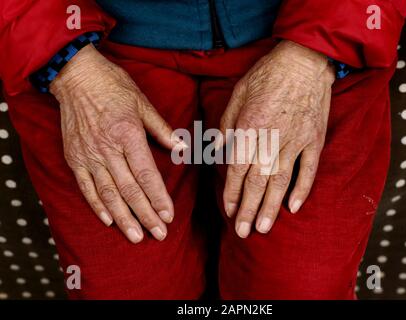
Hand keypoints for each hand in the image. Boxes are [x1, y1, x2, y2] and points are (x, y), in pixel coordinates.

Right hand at [50, 45, 181, 242]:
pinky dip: (97, 205)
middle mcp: (108, 149)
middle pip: (130, 190)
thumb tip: (181, 148)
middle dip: (146, 215)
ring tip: (136, 236)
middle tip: (159, 234)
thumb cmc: (113, 86)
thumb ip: (162, 129)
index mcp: (128, 134)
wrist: (76, 76)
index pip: (147, 174)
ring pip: (108, 194)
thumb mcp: (143, 103)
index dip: (159, 198)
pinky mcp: (74, 157)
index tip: (169, 216)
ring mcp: (89, 155)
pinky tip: (108, 220)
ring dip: (123, 218)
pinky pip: (86, 187)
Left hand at [220, 40, 334, 237]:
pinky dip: (302, 189)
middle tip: (244, 231)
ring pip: (282, 181)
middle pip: (258, 182)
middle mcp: (271, 139)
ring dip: (272, 206)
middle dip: (249, 209)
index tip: (229, 211)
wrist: (302, 61)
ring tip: (265, 227)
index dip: (233, 193)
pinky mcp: (314, 140)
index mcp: (249, 128)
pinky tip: (294, 207)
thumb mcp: (237, 95)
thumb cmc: (265, 76)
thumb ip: (227, 125)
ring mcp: (296, 141)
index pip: (238, 170)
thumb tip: (220, 150)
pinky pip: (309, 169)